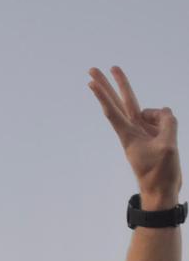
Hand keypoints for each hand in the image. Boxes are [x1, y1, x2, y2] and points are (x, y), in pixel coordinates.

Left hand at [88, 66, 181, 208]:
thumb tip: (164, 112)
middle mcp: (132, 130)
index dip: (103, 95)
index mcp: (129, 136)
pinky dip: (167, 122)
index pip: (113, 111)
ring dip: (158, 116)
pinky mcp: (152, 135)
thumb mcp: (168, 146)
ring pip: (146, 110)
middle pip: (118, 102)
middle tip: (92, 69)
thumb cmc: (160, 173)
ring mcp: (142, 131)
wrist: (162, 192)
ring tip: (163, 144)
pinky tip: (168, 137)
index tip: (91, 82)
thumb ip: (166, 123)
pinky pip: (162, 119)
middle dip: (108, 84)